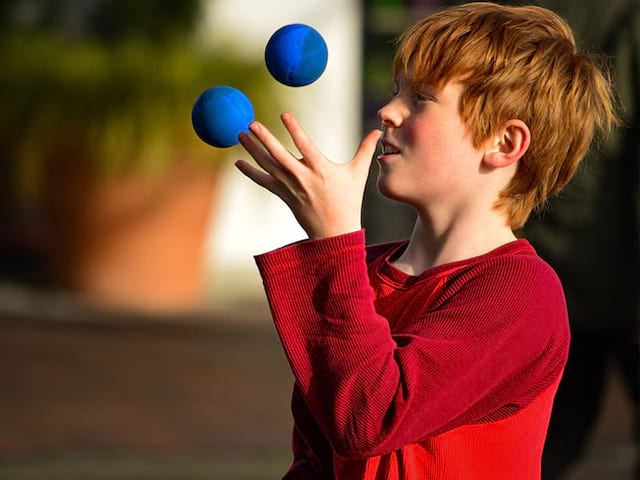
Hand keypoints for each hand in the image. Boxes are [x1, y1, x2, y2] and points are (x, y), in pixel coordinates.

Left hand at [235, 112, 381, 239]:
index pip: (305, 145)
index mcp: (321, 170)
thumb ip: (365, 150)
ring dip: (253, 150)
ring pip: (268, 166)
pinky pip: (264, 182)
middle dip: (264, 139)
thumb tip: (378, 130)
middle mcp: (303, 178)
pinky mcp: (284, 196)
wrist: (334, 232)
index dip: (294, 129)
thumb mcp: (359, 175)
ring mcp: (291, 188)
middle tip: (252, 124)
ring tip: (240, 135)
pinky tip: (239, 162)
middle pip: (279, 155)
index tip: (284, 114)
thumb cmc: (349, 201)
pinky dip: (251, 172)